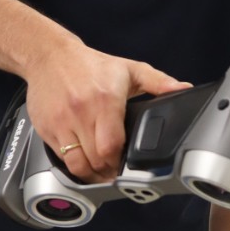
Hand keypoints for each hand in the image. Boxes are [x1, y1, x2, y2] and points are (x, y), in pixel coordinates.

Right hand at [24, 36, 189, 181]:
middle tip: (115, 172)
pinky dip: (73, 165)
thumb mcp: (129, 69)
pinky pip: (60, 159)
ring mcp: (61, 123)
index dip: (120, 162)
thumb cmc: (90, 65)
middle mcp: (81, 112)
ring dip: (90, 174)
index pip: (112, 146)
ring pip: (76, 165)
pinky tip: (83, 161)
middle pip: (96, 160)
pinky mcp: (46, 129)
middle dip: (108, 172)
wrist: (50, 56)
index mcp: (105, 100)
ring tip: (99, 172)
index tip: (126, 165)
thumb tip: (183, 89)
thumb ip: (159, 82)